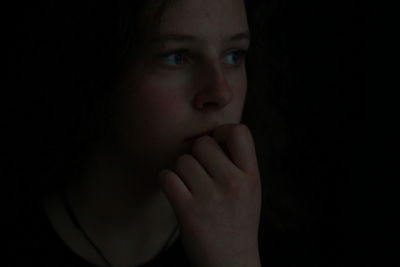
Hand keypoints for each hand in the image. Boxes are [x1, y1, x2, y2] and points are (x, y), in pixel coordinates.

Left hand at [158, 123, 261, 266]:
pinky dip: (167, 181)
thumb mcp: (251, 190)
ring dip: (181, 171)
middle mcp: (232, 183)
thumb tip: (214, 134)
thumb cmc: (238, 221)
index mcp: (251, 176)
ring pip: (182, 160)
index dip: (222, 132)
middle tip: (201, 172)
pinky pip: (167, 177)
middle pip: (202, 143)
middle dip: (197, 154)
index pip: (239, 131)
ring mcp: (209, 197)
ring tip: (191, 187)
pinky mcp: (187, 211)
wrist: (230, 261)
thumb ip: (238, 162)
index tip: (217, 145)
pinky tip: (176, 191)